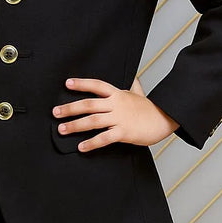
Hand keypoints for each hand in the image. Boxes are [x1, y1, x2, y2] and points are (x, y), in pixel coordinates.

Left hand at [52, 76, 179, 151]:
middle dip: (70, 108)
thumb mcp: (139, 93)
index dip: (82, 83)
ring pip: (93, 121)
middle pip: (89, 104)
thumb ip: (132, 84)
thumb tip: (131, 75)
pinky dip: (91, 143)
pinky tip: (81, 147)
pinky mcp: (124, 132)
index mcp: (118, 94)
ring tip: (62, 129)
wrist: (166, 119)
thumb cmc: (150, 108)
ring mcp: (120, 118)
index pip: (97, 85)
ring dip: (75, 125)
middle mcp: (116, 104)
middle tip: (55, 112)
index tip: (67, 83)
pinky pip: (104, 138)